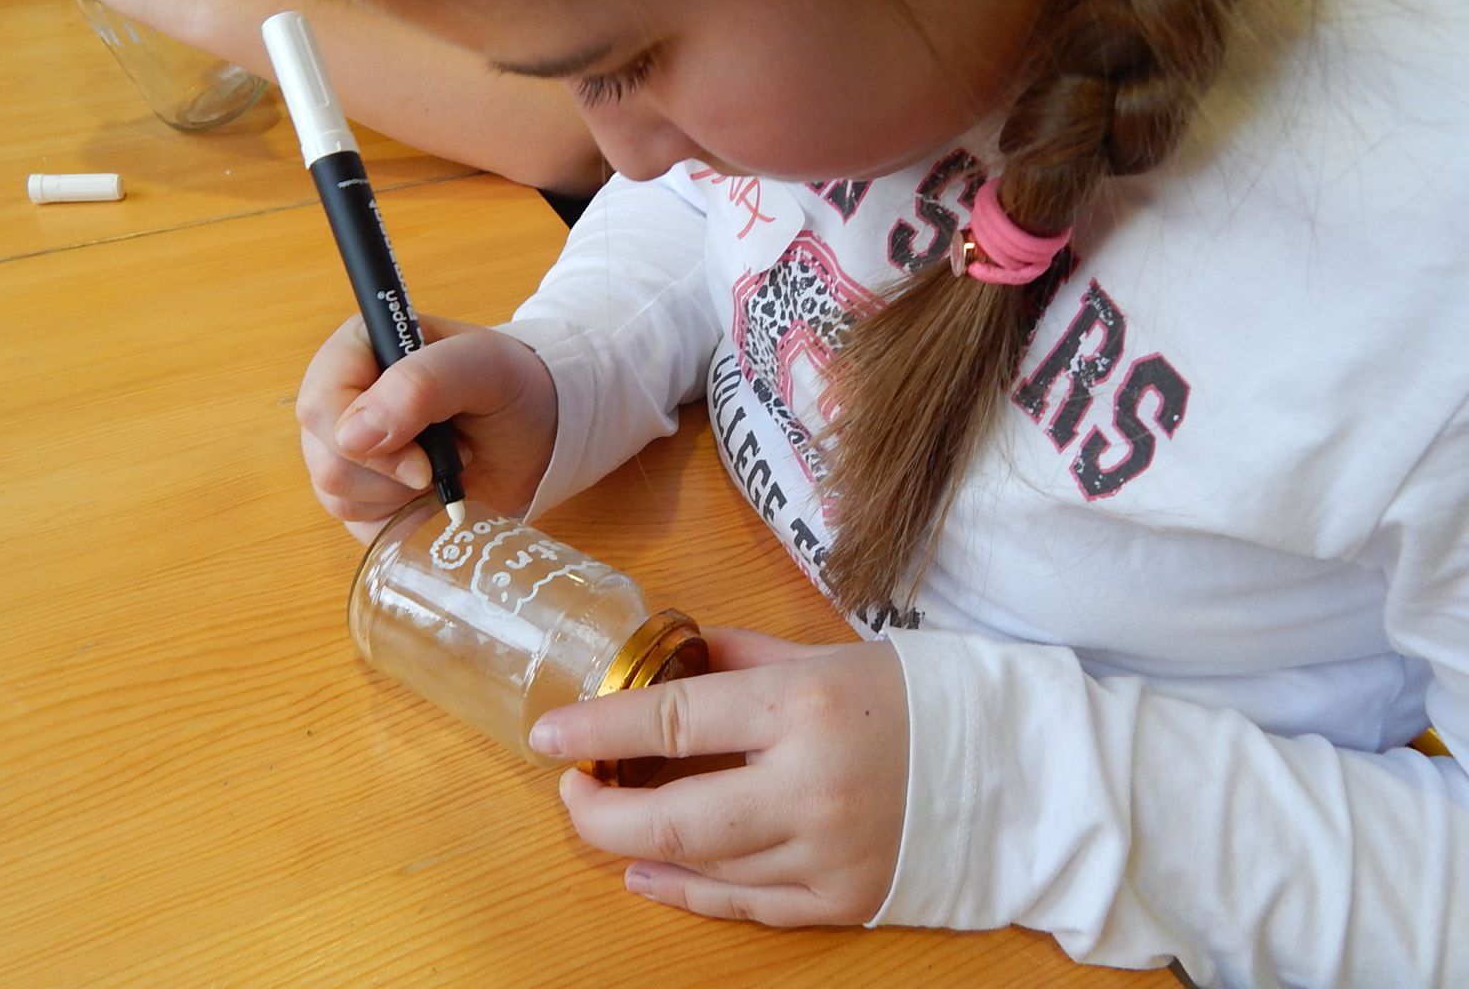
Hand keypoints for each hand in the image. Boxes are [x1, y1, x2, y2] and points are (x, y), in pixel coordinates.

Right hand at [297, 314, 558, 541]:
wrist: (541, 434)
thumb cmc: (512, 387)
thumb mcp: (482, 367)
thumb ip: (421, 385)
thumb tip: (351, 435)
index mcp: (359, 350)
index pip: (321, 403)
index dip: (365, 442)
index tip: (424, 457)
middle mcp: (341, 399)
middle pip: (327, 457)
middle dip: (396, 470)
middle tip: (454, 452)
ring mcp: (346, 450)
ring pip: (337, 494)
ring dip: (405, 492)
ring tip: (447, 465)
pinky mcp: (361, 495)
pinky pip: (356, 522)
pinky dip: (404, 516)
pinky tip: (437, 492)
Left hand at [530, 628, 908, 925]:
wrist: (1016, 768)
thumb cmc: (914, 698)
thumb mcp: (827, 656)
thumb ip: (744, 660)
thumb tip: (675, 657)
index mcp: (804, 706)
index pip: (674, 717)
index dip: (599, 728)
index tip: (548, 736)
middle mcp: (811, 785)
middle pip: (674, 817)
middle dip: (600, 813)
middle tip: (571, 793)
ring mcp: (829, 852)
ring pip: (704, 866)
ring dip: (638, 849)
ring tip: (607, 824)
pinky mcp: (845, 899)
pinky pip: (746, 907)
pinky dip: (687, 893)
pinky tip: (646, 876)